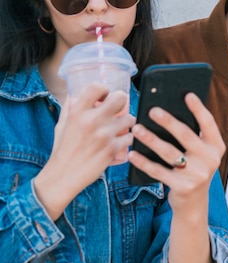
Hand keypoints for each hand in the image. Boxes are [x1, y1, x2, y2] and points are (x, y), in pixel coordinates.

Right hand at [35, 83, 134, 218]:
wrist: (64, 175)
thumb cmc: (63, 149)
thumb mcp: (62, 124)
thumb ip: (70, 108)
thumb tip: (76, 94)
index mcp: (78, 112)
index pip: (97, 87)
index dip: (105, 90)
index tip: (105, 97)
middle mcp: (91, 121)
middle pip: (120, 98)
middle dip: (122, 103)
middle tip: (119, 111)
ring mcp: (104, 135)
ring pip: (130, 118)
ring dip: (127, 123)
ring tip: (119, 128)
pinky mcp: (113, 149)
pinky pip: (130, 137)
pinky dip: (127, 139)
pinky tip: (120, 142)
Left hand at [128, 93, 225, 213]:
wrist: (194, 203)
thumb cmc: (193, 168)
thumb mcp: (200, 153)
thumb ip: (193, 136)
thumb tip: (169, 111)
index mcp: (216, 147)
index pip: (209, 124)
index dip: (199, 109)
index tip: (187, 94)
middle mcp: (210, 160)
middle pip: (186, 136)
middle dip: (169, 121)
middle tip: (152, 110)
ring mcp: (198, 175)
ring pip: (169, 153)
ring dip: (151, 139)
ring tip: (137, 129)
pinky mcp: (183, 187)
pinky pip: (159, 171)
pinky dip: (144, 162)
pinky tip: (133, 153)